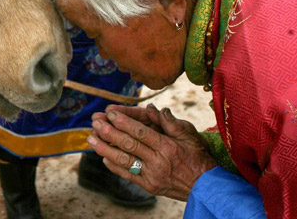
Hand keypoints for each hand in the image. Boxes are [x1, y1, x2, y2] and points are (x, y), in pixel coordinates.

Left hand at [89, 105, 216, 200]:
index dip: (124, 122)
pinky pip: (128, 175)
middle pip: (129, 145)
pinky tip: (103, 156)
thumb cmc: (198, 157)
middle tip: (95, 123)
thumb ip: (171, 123)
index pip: (141, 132)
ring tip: (91, 138)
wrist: (206, 187)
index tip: (109, 113)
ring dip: (105, 149)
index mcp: (168, 147)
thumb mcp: (190, 136)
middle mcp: (158, 161)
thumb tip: (155, 109)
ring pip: (124, 160)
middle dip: (109, 132)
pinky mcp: (149, 186)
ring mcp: (152, 175)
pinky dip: (114, 166)